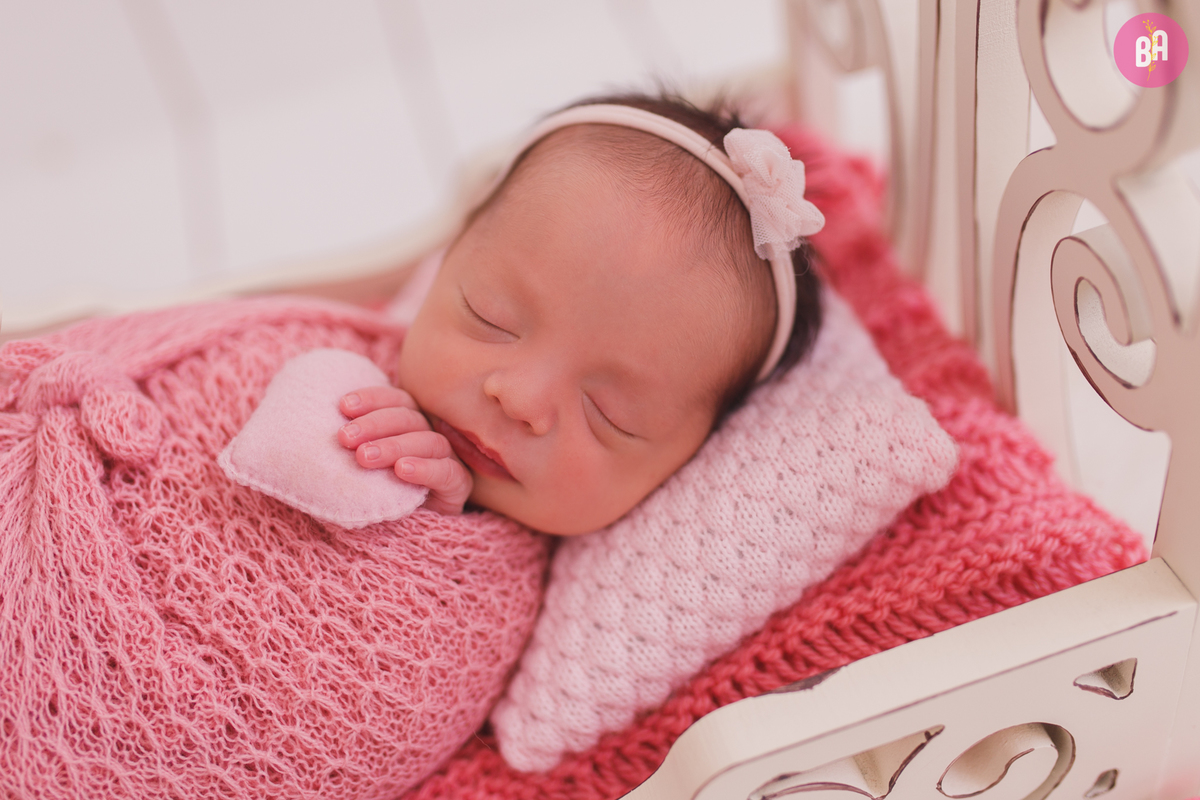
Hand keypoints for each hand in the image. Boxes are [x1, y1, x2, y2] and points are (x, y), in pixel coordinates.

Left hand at [337, 386, 472, 515]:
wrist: (408, 536)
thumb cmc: (380, 497)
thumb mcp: (364, 470)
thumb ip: (356, 448)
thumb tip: (328, 435)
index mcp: (409, 425)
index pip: (397, 401)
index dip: (372, 399)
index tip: (344, 407)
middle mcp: (430, 436)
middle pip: (409, 417)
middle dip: (375, 424)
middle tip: (346, 438)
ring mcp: (448, 459)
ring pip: (429, 440)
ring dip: (394, 446)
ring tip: (365, 458)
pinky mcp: (459, 485)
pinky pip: (447, 472)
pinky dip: (425, 468)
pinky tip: (402, 470)